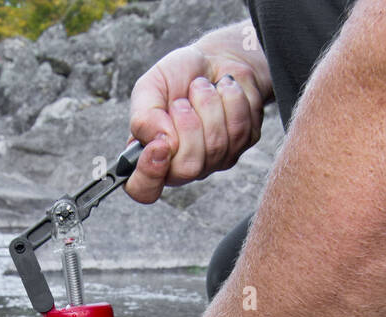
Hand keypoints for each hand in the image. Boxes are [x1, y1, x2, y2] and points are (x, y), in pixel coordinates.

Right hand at [125, 43, 267, 203]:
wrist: (216, 58)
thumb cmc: (179, 76)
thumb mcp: (149, 88)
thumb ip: (144, 117)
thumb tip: (158, 141)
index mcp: (152, 156)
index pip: (144, 190)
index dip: (150, 175)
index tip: (160, 144)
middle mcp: (182, 165)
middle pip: (188, 169)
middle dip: (188, 125)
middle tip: (182, 101)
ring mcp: (214, 160)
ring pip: (217, 147)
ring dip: (209, 105)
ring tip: (202, 88)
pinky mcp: (241, 146)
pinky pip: (240, 130)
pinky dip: (231, 99)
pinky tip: (223, 90)